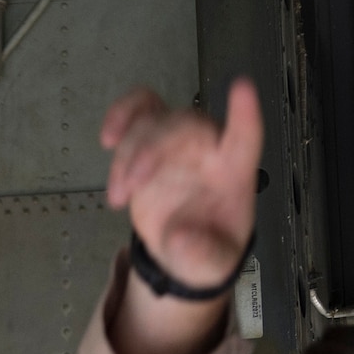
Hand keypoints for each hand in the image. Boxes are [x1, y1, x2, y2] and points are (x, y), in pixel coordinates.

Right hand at [101, 79, 263, 292]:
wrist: (182, 249)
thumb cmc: (208, 248)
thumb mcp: (213, 265)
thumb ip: (204, 255)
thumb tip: (181, 239)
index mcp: (234, 171)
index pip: (246, 136)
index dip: (244, 113)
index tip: (242, 88)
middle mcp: (207, 148)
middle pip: (184, 124)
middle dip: (153, 146)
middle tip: (133, 182)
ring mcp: (177, 141)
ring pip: (154, 118)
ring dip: (129, 151)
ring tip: (119, 196)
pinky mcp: (149, 140)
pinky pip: (136, 110)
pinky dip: (119, 117)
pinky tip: (108, 139)